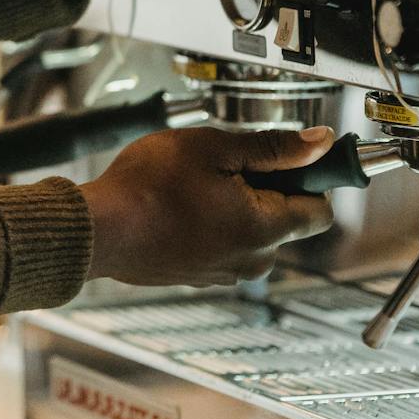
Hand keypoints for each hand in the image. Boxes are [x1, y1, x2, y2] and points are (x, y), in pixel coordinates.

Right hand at [79, 126, 337, 285]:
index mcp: (265, 228)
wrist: (97, 231)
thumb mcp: (212, 148)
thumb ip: (272, 147)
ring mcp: (225, 273)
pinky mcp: (199, 276)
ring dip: (236, 206)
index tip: (285, 158)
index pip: (321, 211)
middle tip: (223, 163)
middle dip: (264, 188)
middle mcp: (253, 260)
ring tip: (194, 185)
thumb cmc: (146, 188)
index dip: (308, 178)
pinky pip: (223, 246)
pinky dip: (211, 225)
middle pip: (284, 219)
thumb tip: (320, 143)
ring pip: (252, 233)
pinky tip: (179, 205)